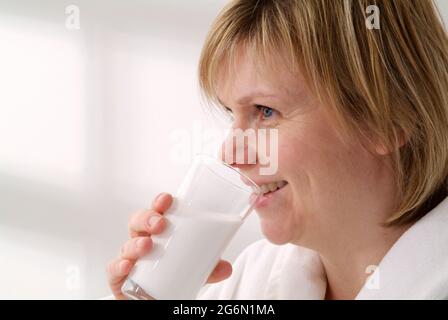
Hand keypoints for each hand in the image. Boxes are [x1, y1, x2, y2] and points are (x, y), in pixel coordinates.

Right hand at [107, 192, 232, 298]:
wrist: (159, 300)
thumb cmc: (173, 277)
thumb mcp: (195, 271)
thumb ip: (210, 269)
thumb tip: (226, 267)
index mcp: (158, 234)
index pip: (156, 212)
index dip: (159, 203)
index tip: (168, 199)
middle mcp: (141, 242)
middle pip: (138, 222)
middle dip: (147, 218)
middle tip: (160, 224)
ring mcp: (129, 259)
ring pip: (127, 244)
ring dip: (136, 243)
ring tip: (148, 245)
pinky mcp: (120, 278)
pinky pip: (113, 269)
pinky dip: (118, 266)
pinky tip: (127, 265)